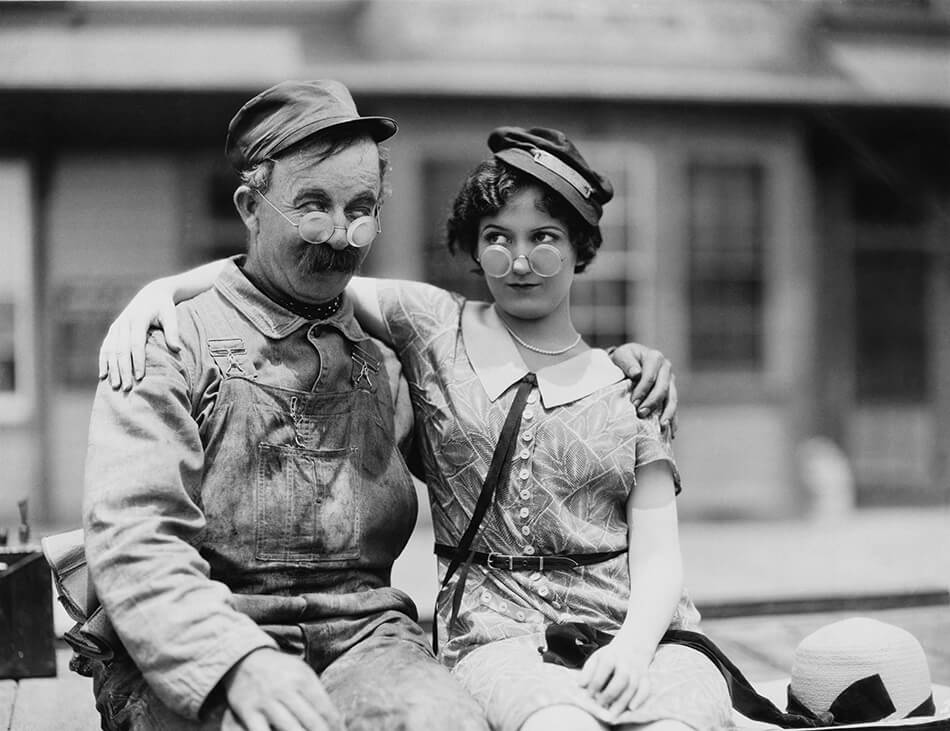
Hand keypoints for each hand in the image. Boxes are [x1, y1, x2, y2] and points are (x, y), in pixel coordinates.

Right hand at [97, 280, 179, 390]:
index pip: (136, 343)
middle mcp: (124, 322)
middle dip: (123, 370)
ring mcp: (116, 326)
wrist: (152, 294)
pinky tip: (103, 375)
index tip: (140, 377)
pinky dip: (103, 361)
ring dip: (112, 369)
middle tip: (127, 388)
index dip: (137, 361)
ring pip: (110, 350)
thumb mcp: (171, 315)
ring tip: (116, 386)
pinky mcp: (113, 330)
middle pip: (121, 350)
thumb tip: (177, 350)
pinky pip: (105, 347)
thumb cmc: (164, 307)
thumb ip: (173, 331)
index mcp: (138, 318)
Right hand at [221, 648, 342, 730]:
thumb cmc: (280, 670)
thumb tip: (335, 720)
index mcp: (303, 678)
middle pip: (311, 722)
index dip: (336, 726)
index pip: (325, 709)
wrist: (244, 657)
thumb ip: (316, 694)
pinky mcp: (248, 711)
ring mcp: (266, 701)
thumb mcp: (301, 672)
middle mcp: (286, 689)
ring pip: (290, 729)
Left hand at [578, 642, 650, 717]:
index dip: (596, 682)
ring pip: (633, 687)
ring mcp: (637, 671)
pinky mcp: (645, 678)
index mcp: (612, 655)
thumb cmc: (611, 656)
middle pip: (621, 679)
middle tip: (600, 705)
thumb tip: (580, 685)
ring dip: (622, 701)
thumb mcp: (597, 657)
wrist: (633, 646)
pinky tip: (631, 708)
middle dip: (610, 694)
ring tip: (612, 714)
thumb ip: (588, 671)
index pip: (605, 667)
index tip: (589, 694)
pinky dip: (639, 699)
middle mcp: (626, 663)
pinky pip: (646, 689)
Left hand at [609, 343, 677, 435]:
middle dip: (652, 403)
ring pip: (672, 398)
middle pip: (663, 388)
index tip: (633, 403)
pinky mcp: (671, 391)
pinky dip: (673, 419)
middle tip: (641, 414)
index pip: (650, 376)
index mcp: (655, 357)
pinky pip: (673, 406)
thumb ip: (627, 362)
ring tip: (662, 427)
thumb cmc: (624, 357)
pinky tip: (671, 432)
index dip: (642, 390)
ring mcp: (670, 380)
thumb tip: (636, 373)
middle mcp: (666, 368)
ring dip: (668, 413)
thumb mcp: (622, 354)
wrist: (630, 357)